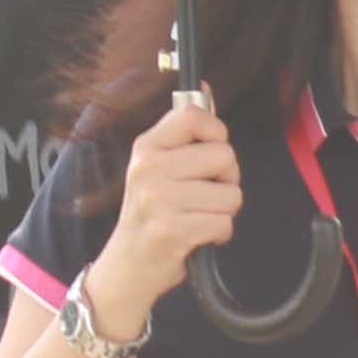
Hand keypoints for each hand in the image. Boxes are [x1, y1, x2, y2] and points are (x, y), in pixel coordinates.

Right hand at [86, 87, 242, 315]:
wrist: (126, 267)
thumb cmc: (151, 214)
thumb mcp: (158, 168)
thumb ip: (185, 132)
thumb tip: (206, 90)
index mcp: (147, 147)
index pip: (194, 115)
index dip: (217, 133)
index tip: (211, 152)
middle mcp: (149, 168)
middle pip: (224, 155)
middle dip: (226, 179)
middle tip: (204, 194)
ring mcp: (158, 200)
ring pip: (230, 193)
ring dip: (223, 211)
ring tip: (197, 217)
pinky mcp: (171, 230)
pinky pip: (224, 223)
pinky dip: (219, 234)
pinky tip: (197, 235)